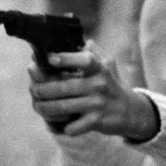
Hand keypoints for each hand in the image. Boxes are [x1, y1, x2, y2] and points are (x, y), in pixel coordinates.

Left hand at [28, 41, 158, 138]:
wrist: (131, 111)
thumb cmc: (110, 84)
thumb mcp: (106, 63)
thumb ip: (91, 51)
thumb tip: (75, 39)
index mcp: (99, 68)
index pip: (84, 60)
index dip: (66, 58)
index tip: (50, 58)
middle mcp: (99, 84)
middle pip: (63, 86)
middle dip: (42, 89)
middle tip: (34, 90)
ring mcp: (97, 104)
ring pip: (63, 107)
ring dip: (45, 108)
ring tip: (38, 106)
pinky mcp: (97, 121)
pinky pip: (73, 126)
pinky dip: (64, 126)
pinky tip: (61, 123)